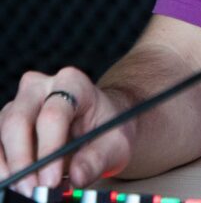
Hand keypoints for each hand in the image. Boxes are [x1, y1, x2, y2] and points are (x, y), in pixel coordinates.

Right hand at [0, 68, 134, 192]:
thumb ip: (97, 159)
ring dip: (9, 167)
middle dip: (22, 161)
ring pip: (1, 133)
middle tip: (33, 191)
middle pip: (18, 121)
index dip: (49, 149)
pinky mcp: (5, 123)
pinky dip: (2, 167)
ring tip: (27, 191)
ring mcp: (19, 104)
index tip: (51, 181)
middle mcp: (41, 87)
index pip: (53, 113)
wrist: (98, 125)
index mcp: (73, 83)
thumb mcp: (115, 144)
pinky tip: (14, 184)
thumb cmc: (106, 130)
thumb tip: (77, 176)